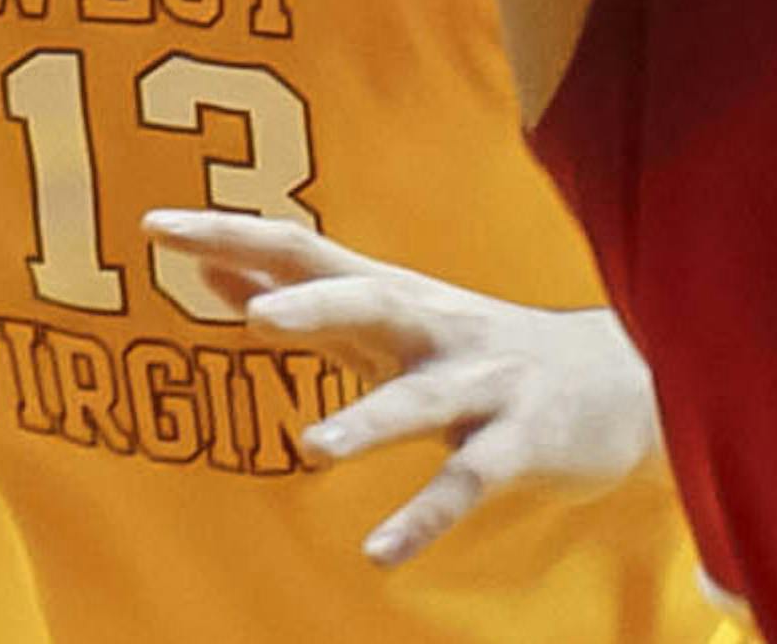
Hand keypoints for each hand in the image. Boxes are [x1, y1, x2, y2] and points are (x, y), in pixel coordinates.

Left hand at [144, 210, 661, 564]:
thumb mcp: (392, 317)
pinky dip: (425, 515)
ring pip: (420, 397)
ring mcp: (481, 378)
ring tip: (313, 447)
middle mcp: (434, 324)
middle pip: (369, 299)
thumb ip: (305, 299)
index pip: (302, 252)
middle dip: (313, 305)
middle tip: (252, 316)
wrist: (620, 375)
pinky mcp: (519, 437)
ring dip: (370, 418)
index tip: (156, 224)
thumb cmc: (478, 347)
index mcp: (395, 296)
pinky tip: (380, 553)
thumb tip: (213, 273)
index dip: (231, 235)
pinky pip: (467, 479)